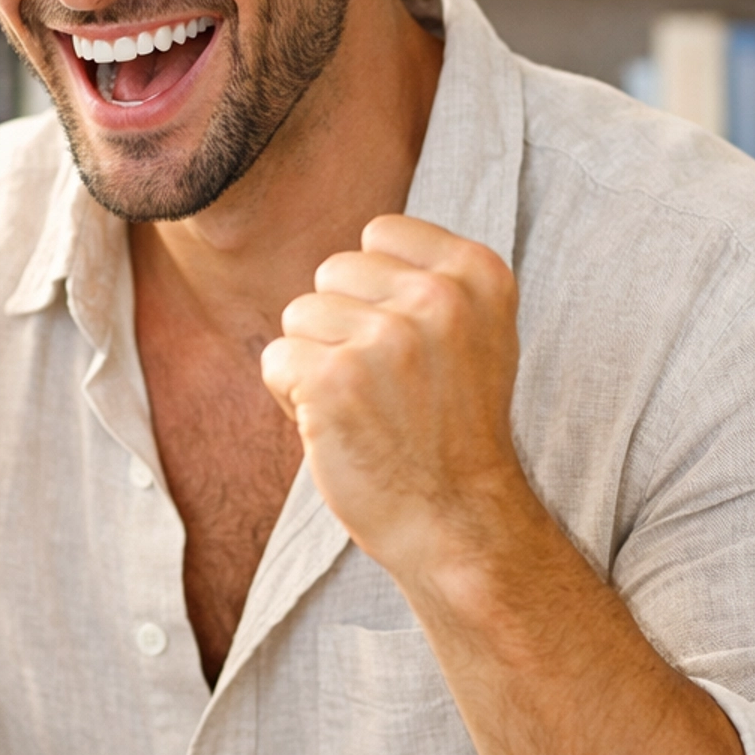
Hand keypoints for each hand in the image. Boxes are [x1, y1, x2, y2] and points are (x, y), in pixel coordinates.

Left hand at [259, 215, 525, 589]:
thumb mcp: (476, 333)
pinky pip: (276, 359)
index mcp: (478, 272)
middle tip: (383, 386)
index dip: (375, 291)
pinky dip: (290, 396)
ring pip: (299, 314)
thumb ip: (431, 278)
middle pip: (332, 271)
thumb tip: (361, 244)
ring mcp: (387, 337)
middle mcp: (438, 297)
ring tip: (362, 408)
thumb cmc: (453, 429)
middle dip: (341, 325)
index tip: (409, 348)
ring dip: (314, 362)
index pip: (379, 233)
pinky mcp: (336, 378)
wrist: (458, 520)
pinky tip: (336, 427)